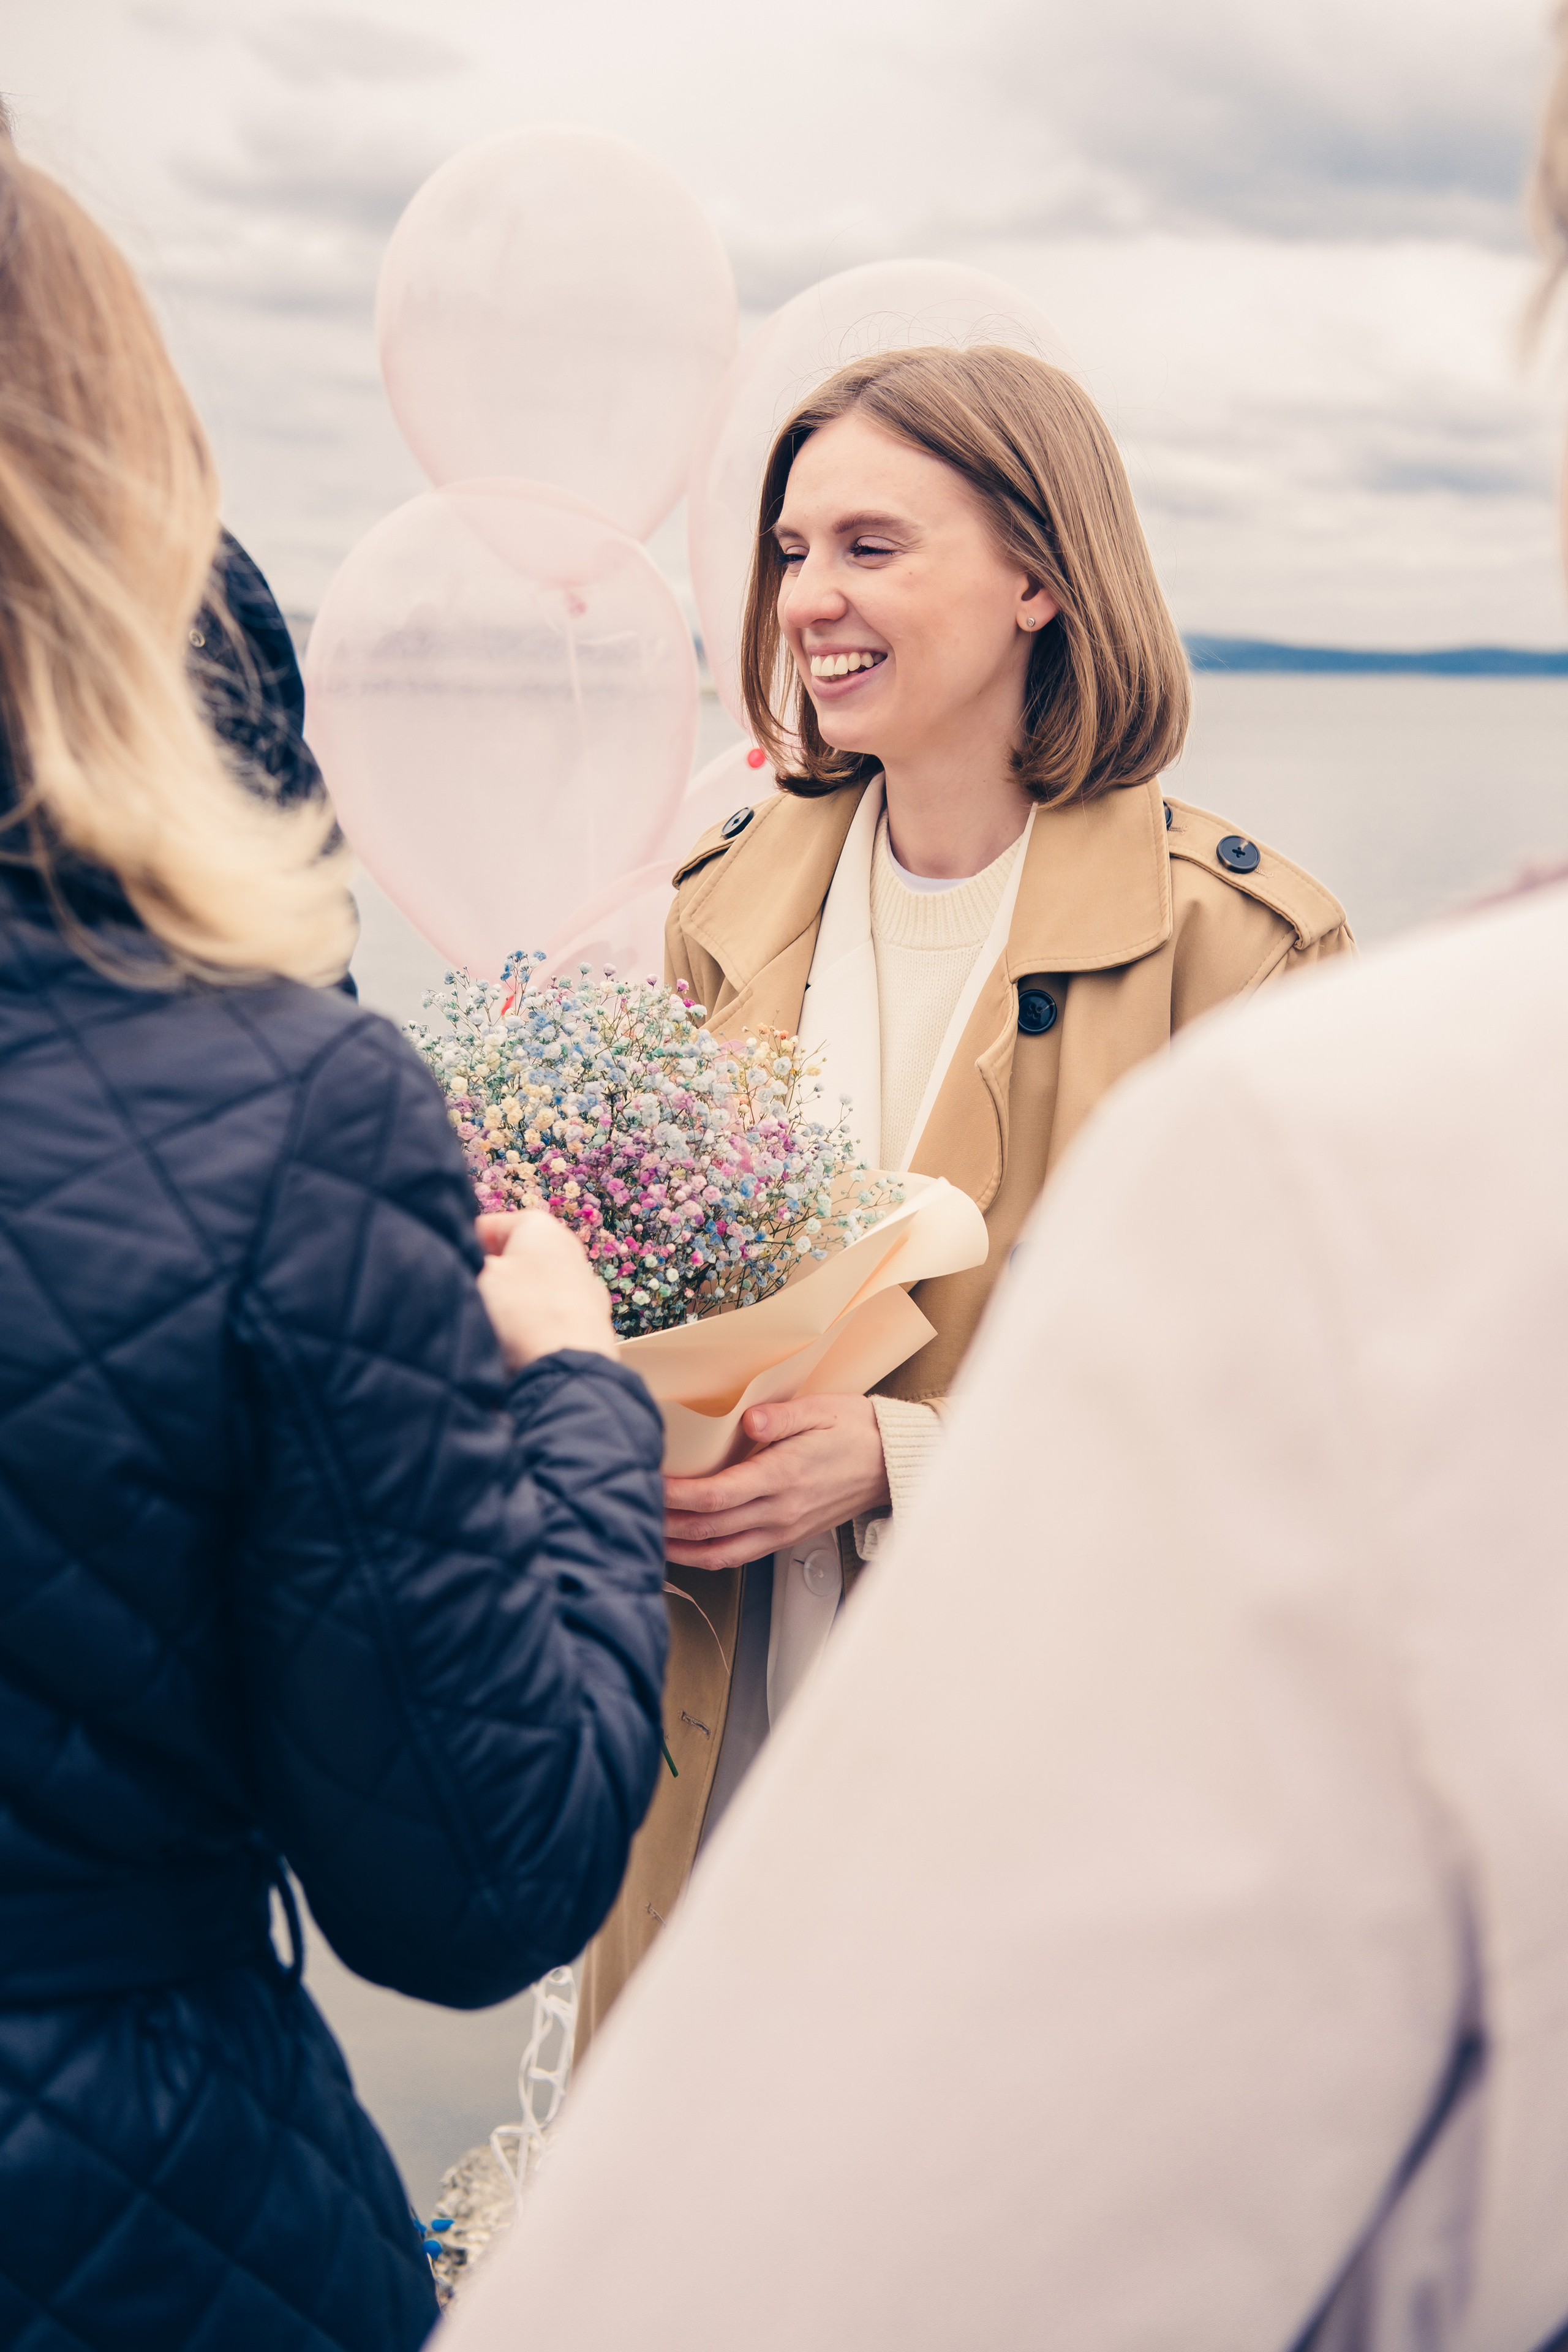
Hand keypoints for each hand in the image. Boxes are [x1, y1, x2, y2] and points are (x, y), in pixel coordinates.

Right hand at [476, 1210, 615, 1370]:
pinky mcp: (592, 1317)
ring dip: (511, 1303)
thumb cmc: (520, 1313)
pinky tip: (524, 1342)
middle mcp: (567, 1246)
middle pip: (511, 1257)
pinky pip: (549, 1312)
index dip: (463, 1251)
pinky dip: (535, 1322)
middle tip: (475, 1302)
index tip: (455, 1277)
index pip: (484, 1227)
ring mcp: (584, 1283)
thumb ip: (466, 1260)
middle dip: (491, 1277)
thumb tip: (463, 1261)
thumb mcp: (478, 1276)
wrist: (569, 1369)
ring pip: (530, 1286)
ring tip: (499, 1327)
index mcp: (538, 1224)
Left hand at [664, 1395, 889, 1570]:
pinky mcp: (785, 1538)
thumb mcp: (822, 1409)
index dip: (676, 1494)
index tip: (650, 1481)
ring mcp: (782, 1529)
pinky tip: (684, 1547)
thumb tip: (748, 1421)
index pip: (716, 1495)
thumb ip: (782, 1416)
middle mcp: (780, 1510)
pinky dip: (705, 1556)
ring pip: (719, 1552)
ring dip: (679, 1548)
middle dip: (666, 1521)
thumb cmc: (855, 1431)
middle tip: (632, 1506)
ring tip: (647, 1535)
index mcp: (784, 1476)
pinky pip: (738, 1556)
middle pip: (708, 1528)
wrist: (890, 1463)